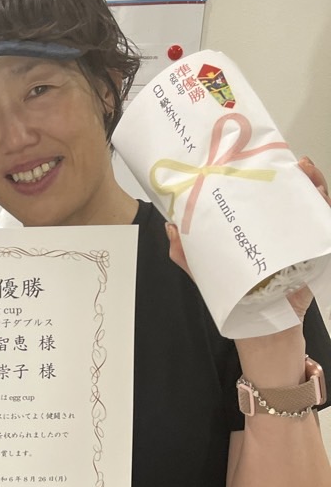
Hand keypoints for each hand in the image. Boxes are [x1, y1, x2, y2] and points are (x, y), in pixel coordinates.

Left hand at [166, 156, 330, 323]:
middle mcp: (278, 231)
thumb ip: (188, 253)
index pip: (262, 196)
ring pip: (311, 206)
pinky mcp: (315, 254)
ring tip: (307, 173)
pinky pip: (325, 228)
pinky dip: (326, 210)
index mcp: (255, 229)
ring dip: (313, 185)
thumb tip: (171, 227)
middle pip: (291, 195)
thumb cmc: (237, 298)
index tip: (260, 157)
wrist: (262, 328)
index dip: (264, 175)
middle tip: (292, 161)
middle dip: (294, 174)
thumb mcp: (208, 272)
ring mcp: (298, 241)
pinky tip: (321, 199)